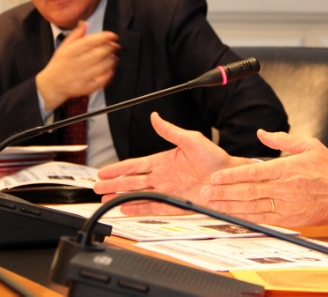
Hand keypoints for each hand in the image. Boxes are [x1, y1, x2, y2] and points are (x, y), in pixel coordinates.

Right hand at [35, 21, 118, 110]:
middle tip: (116, 46)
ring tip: (114, 57)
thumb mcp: (63, 47)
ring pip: (103, 66)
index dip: (104, 37)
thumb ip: (75, 35)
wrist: (51, 85)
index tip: (113, 36)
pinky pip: (102, 80)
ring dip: (112, 60)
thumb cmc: (59, 64)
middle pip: (99, 53)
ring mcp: (81, 77)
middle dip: (111, 48)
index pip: (90, 42)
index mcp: (69, 52)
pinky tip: (111, 69)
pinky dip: (109, 74)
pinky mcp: (85, 88)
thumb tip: (84, 23)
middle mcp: (75, 64)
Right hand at [93, 113, 251, 214]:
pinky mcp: (176, 203)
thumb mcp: (191, 139)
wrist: (230, 176)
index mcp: (164, 161)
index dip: (119, 168)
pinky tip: (127, 209)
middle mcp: (163, 177)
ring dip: (123, 197)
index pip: (136, 165)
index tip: (104, 171)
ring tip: (106, 200)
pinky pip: (155, 207)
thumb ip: (170, 131)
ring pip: (140, 195)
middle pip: (133, 181)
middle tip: (97, 188)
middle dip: (114, 184)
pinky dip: (140, 208)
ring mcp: (168, 191)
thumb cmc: (215, 157)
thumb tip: (154, 117)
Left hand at [202, 129, 327, 226]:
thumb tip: (262, 133)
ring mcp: (286, 205)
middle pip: (248, 191)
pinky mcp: (290, 218)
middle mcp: (284, 188)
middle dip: (224, 192)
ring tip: (212, 204)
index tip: (215, 177)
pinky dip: (246, 218)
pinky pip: (263, 219)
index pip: (253, 171)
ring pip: (252, 207)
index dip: (232, 176)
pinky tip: (232, 217)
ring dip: (230, 206)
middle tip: (204, 192)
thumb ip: (283, 139)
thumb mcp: (310, 145)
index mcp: (287, 168)